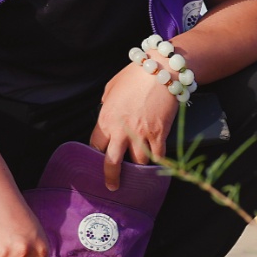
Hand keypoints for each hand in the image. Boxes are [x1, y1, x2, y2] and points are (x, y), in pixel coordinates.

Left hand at [90, 59, 181, 188]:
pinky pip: (157, 157)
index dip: (97, 154)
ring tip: (138, 172)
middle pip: (112, 163)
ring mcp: (141, 135)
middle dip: (111, 177)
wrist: (161, 70)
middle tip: (112, 186)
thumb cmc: (135, 75)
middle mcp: (121, 131)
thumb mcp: (111, 87)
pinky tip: (155, 166)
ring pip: (137, 163)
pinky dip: (156, 163)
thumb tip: (108, 111)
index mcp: (106, 119)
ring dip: (137, 168)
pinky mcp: (159, 135)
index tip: (100, 158)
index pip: (95, 145)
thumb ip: (107, 104)